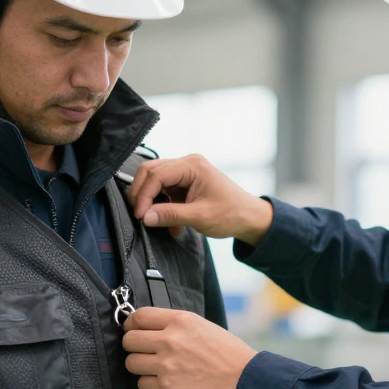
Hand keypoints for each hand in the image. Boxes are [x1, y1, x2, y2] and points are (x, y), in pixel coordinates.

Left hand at [122, 307, 257, 388]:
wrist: (244, 380)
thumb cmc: (228, 354)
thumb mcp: (203, 326)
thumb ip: (176, 325)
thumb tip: (152, 329)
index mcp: (180, 321)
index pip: (139, 317)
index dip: (131, 325)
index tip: (132, 330)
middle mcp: (170, 340)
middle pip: (129, 340)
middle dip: (133, 347)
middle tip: (143, 352)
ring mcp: (167, 364)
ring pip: (131, 363)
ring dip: (140, 367)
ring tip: (155, 369)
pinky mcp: (167, 387)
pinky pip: (142, 384)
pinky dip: (150, 385)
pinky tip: (164, 383)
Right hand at [126, 155, 274, 245]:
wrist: (248, 218)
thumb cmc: (231, 213)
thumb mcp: (200, 217)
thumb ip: (171, 215)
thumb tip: (146, 217)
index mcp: (192, 165)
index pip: (157, 174)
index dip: (144, 195)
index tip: (140, 215)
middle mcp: (187, 164)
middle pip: (151, 172)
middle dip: (142, 194)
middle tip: (139, 215)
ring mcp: (185, 173)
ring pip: (154, 181)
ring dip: (151, 202)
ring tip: (153, 220)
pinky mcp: (184, 184)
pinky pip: (163, 192)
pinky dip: (161, 207)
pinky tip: (169, 224)